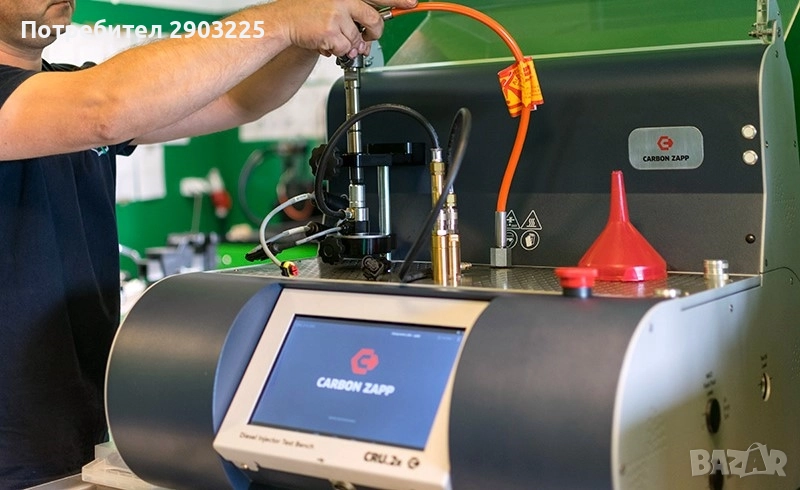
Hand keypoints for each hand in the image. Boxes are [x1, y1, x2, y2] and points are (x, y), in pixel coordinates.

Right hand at [268, 0, 416, 57]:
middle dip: (373, 34)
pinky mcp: (331, 30)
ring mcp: (337, 14)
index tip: (411, 2)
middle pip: (374, 20)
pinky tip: (327, 43)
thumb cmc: (308, 13)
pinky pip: (345, 48)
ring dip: (350, 45)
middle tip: (367, 38)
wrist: (285, 21)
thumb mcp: (334, 6)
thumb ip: (354, 15)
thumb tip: (371, 33)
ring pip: (358, 39)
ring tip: (334, 39)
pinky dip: (339, 51)